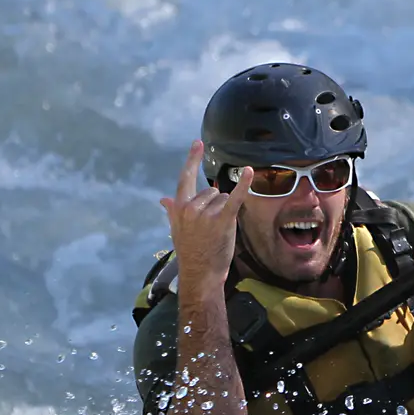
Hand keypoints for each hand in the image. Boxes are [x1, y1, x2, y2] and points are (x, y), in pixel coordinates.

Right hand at [160, 141, 249, 296]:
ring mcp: (206, 213)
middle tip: (210, 227)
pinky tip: (250, 172)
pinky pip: (235, 198)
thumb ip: (173, 211)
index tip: (198, 143)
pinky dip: (244, 185)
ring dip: (225, 210)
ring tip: (217, 230)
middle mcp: (191, 207)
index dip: (192, 159)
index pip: (185, 178)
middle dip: (215, 205)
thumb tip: (163, 199)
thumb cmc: (190, 251)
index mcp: (179, 207)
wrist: (200, 271)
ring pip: (223, 198)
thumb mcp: (176, 229)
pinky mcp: (222, 220)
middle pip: (211, 191)